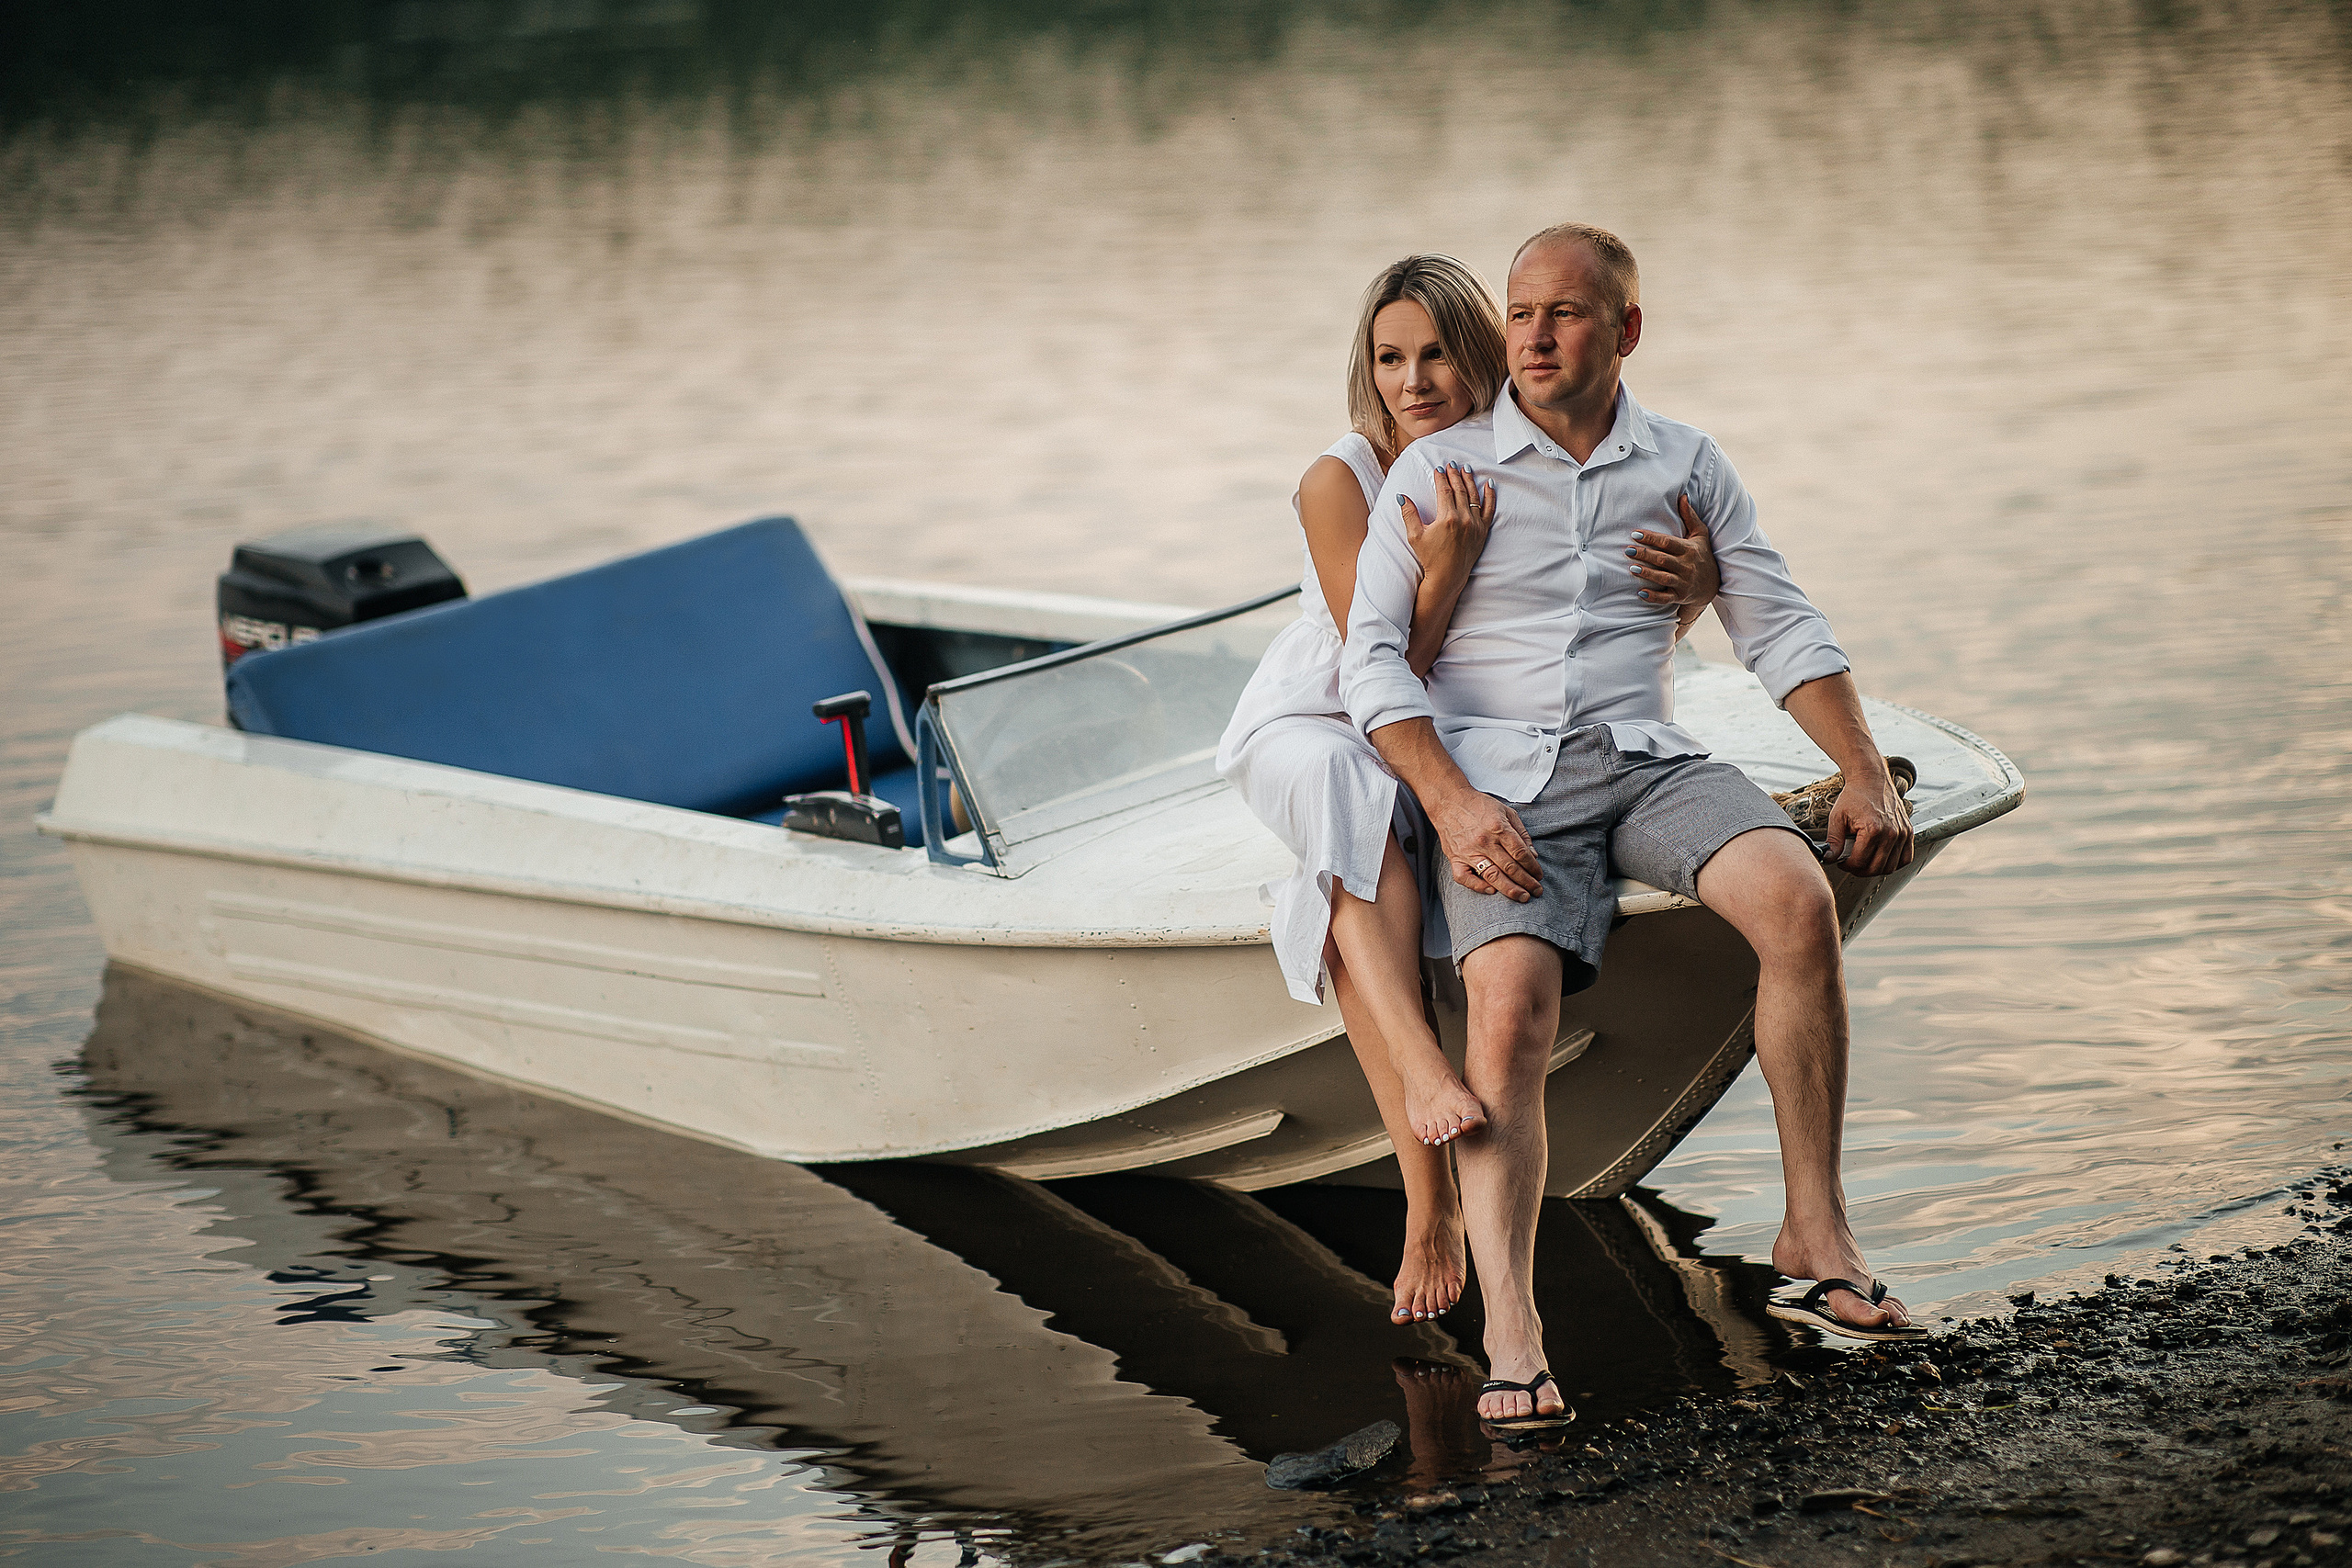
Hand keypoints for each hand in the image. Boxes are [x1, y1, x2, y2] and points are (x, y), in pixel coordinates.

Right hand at [1402, 460, 1494, 593]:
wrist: (1448, 577)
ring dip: (1470, 481)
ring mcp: (1475, 524)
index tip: (1438, 469)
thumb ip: (1409, 514)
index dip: (1441, 478)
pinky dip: (1490, 496)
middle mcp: (1463, 518)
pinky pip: (1489, 509)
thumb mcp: (1415, 536)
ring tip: (1467, 469)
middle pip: (1459, 490)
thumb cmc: (1430, 558)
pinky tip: (1489, 484)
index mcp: (1447, 517)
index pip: (1444, 491)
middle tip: (1451, 465)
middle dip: (1455, 475)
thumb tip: (1402, 496)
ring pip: (1474, 496)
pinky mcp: (1483, 531)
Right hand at [1428, 785, 1539, 900]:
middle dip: (1527, 882)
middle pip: (1510, 867)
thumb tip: (1533, 855)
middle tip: (1537, 892)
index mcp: (1499, 827)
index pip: (1521, 853)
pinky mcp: (1455, 857)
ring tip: (1522, 897)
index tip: (1539, 875)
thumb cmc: (1479, 806)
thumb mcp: (1506, 812)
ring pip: (1492, 875)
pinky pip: (1464, 877)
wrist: (1449, 801)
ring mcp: (1469, 851)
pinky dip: (1478, 886)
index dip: (1533, 867)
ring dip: (1509, 889)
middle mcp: (1484, 841)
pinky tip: (1491, 890)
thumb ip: (1521, 833)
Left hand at [1628, 493, 1716, 621]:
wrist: (1712, 585)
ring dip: (1647, 573)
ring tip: (1632, 568)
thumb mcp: (1700, 535)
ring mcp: (1683, 582)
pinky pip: (1666, 598)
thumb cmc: (1702, 555)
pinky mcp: (1679, 596)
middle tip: (1627, 550)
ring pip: (1663, 578)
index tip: (1635, 534)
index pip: (1668, 542)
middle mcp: (1687, 566)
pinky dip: (1654, 597)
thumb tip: (1683, 496)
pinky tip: (1641, 593)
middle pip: (1663, 559)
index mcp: (1689, 549)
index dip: (1651, 538)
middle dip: (1645, 554)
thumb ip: (1690, 517)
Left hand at [1823, 763, 1914, 875]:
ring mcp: (1902, 833)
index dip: (1847, 866)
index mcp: (1873, 829)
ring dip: (1876, 869)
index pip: (1860, 862)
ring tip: (1864, 862)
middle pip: (1876, 868)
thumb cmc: (1853, 796)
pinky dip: (1894, 863)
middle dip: (1859, 871)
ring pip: (1891, 867)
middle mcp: (1891, 833)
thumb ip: (1833, 841)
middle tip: (1850, 865)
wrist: (1871, 779)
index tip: (1840, 862)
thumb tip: (1828, 859)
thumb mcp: (1837, 818)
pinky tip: (1880, 859)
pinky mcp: (1908, 831)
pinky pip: (1905, 858)